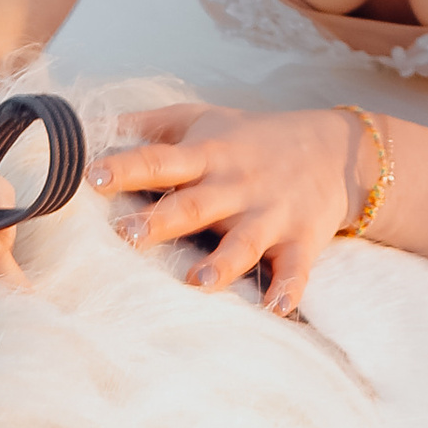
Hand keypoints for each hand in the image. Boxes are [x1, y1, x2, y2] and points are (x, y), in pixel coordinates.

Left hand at [86, 103, 375, 315]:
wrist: (335, 151)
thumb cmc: (253, 138)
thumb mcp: (204, 119)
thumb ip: (151, 125)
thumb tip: (92, 127)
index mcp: (207, 155)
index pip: (160, 159)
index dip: (126, 167)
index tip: (93, 176)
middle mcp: (236, 186)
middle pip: (193, 205)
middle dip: (160, 222)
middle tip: (126, 236)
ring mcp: (270, 216)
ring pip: (242, 243)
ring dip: (221, 263)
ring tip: (196, 282)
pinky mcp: (301, 242)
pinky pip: (294, 270)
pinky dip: (288, 290)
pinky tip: (275, 308)